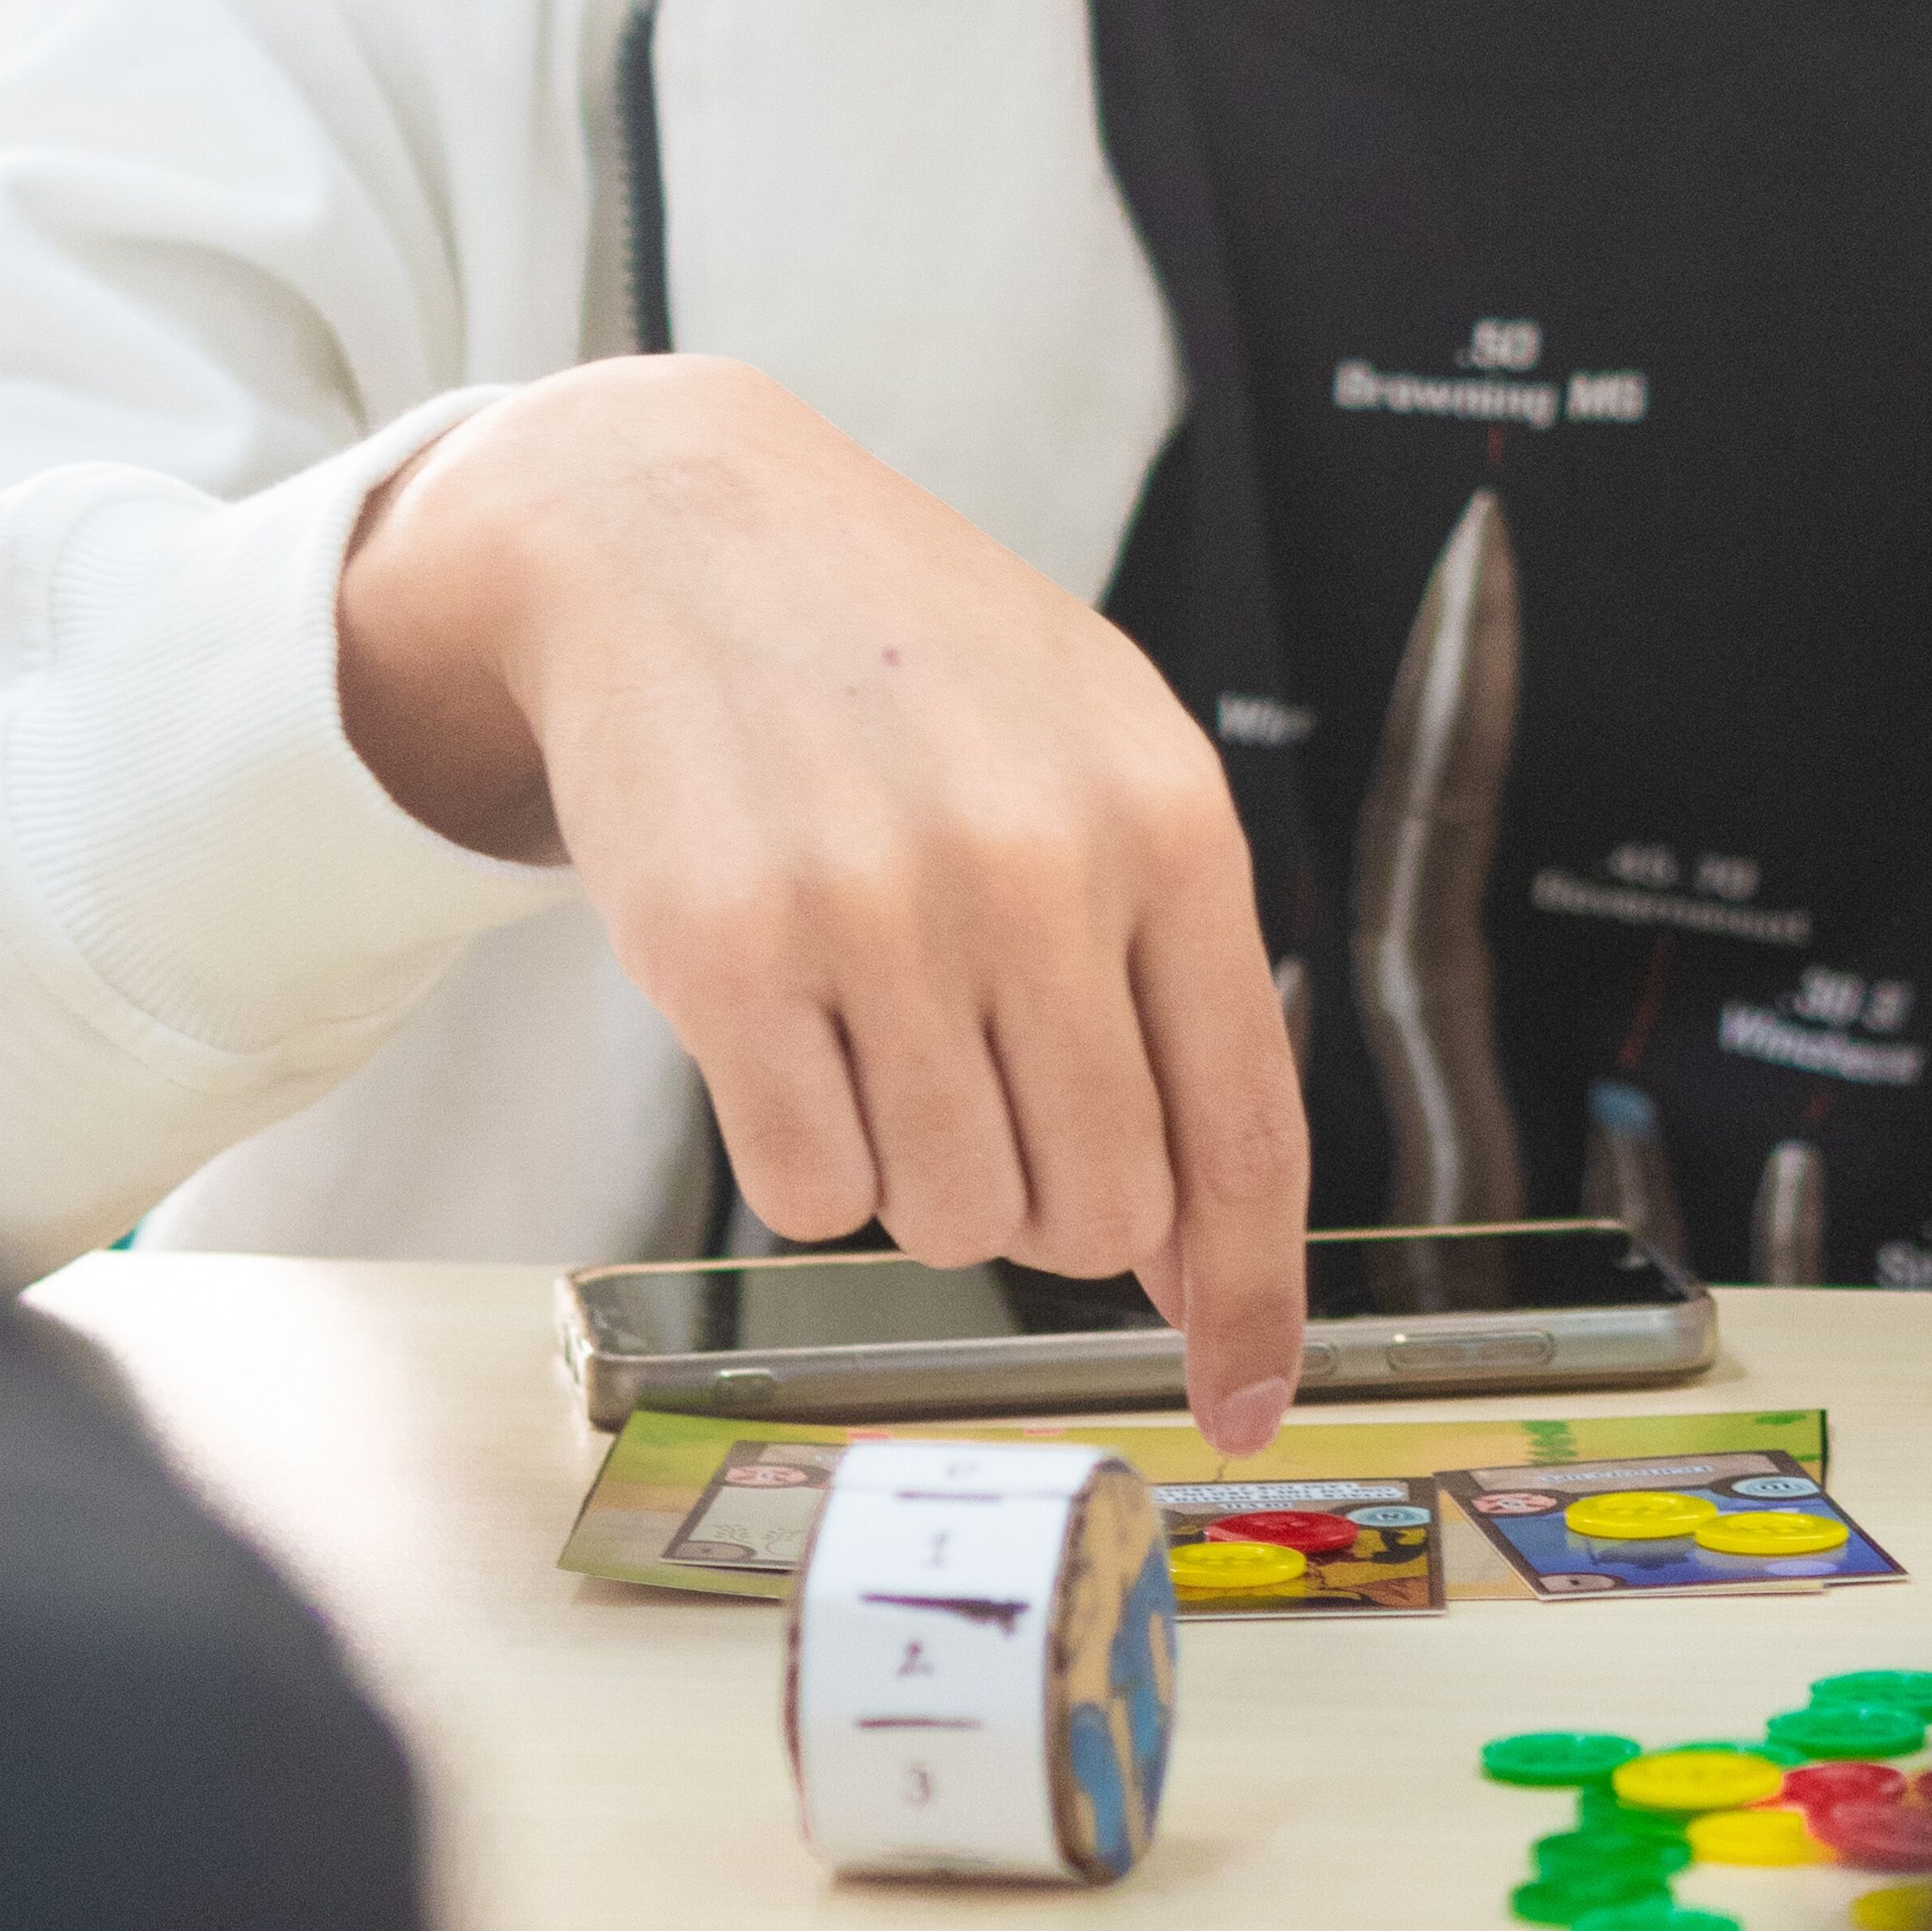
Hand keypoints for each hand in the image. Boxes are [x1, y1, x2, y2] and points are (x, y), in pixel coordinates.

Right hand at [336, 357, 1307, 1445]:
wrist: (678, 529)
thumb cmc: (910, 661)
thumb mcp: (1094, 760)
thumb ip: (1166, 982)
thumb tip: (1201, 1248)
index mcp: (1168, 817)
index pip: (1243, 1128)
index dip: (1254, 1294)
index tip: (1247, 1401)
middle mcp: (1039, 866)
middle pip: (1097, 1205)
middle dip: (1050, 1203)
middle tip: (985, 1090)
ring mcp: (880, 911)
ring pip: (949, 1214)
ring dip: (920, 1170)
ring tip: (882, 1022)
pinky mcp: (728, 955)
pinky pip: (809, 1192)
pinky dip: (808, 1150)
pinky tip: (794, 1021)